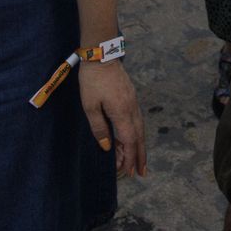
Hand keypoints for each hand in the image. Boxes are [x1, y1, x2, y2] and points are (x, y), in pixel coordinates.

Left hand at [79, 59, 146, 177]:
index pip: (129, 140)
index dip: (129, 157)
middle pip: (139, 137)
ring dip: (141, 147)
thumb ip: (99, 127)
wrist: (102, 56)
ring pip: (140, 129)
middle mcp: (132, 109)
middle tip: (141, 174)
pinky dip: (138, 134)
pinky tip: (135, 139)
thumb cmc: (92, 81)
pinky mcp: (132, 98)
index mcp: (122, 112)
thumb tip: (106, 146)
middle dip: (140, 156)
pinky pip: (138, 121)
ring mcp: (133, 103)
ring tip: (140, 161)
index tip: (126, 172)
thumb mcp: (90, 106)